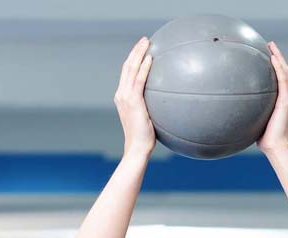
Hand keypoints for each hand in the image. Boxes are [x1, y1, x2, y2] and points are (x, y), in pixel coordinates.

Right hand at [115, 37, 155, 158]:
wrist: (137, 148)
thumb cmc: (145, 137)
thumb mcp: (147, 118)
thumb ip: (151, 106)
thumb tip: (166, 101)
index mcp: (122, 97)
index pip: (127, 73)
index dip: (133, 59)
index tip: (142, 49)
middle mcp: (121, 94)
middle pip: (126, 66)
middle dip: (135, 51)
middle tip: (145, 40)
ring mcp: (125, 97)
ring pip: (130, 68)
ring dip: (139, 53)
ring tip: (147, 42)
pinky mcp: (133, 101)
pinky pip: (139, 80)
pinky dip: (144, 67)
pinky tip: (151, 58)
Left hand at [257, 41, 287, 153]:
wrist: (275, 147)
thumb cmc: (264, 138)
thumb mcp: (255, 120)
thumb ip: (249, 110)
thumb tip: (233, 106)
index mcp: (282, 100)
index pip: (280, 79)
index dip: (276, 65)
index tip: (268, 55)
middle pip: (284, 71)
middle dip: (278, 56)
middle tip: (270, 45)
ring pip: (286, 72)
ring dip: (279, 58)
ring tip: (272, 46)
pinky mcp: (287, 101)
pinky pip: (283, 80)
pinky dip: (279, 68)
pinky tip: (273, 58)